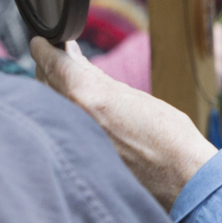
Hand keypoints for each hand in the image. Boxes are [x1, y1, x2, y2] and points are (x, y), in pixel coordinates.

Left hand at [32, 38, 215, 207]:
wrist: (181, 180)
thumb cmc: (167, 136)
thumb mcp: (130, 95)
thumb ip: (95, 77)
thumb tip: (72, 57)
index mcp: (87, 97)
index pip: (51, 64)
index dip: (43, 50)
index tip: (40, 43)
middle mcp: (73, 118)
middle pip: (44, 85)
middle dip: (47, 68)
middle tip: (55, 58)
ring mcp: (72, 141)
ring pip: (47, 107)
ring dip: (51, 91)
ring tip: (65, 82)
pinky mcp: (76, 160)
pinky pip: (59, 128)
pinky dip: (60, 114)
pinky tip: (73, 110)